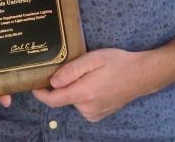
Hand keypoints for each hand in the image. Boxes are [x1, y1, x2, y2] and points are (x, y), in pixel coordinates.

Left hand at [32, 48, 157, 121]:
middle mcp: (88, 109)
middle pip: (63, 98)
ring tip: (88, 73)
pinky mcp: (99, 115)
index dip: (40, 93)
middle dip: (62, 84)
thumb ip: (71, 70)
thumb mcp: (93, 59)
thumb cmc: (117, 63)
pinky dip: (82, 94)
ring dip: (73, 88)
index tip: (33, 83)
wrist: (141, 75)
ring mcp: (95, 114)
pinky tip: (94, 82)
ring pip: (73, 100)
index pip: (54, 99)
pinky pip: (82, 104)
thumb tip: (52, 81)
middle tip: (72, 67)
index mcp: (84, 94)